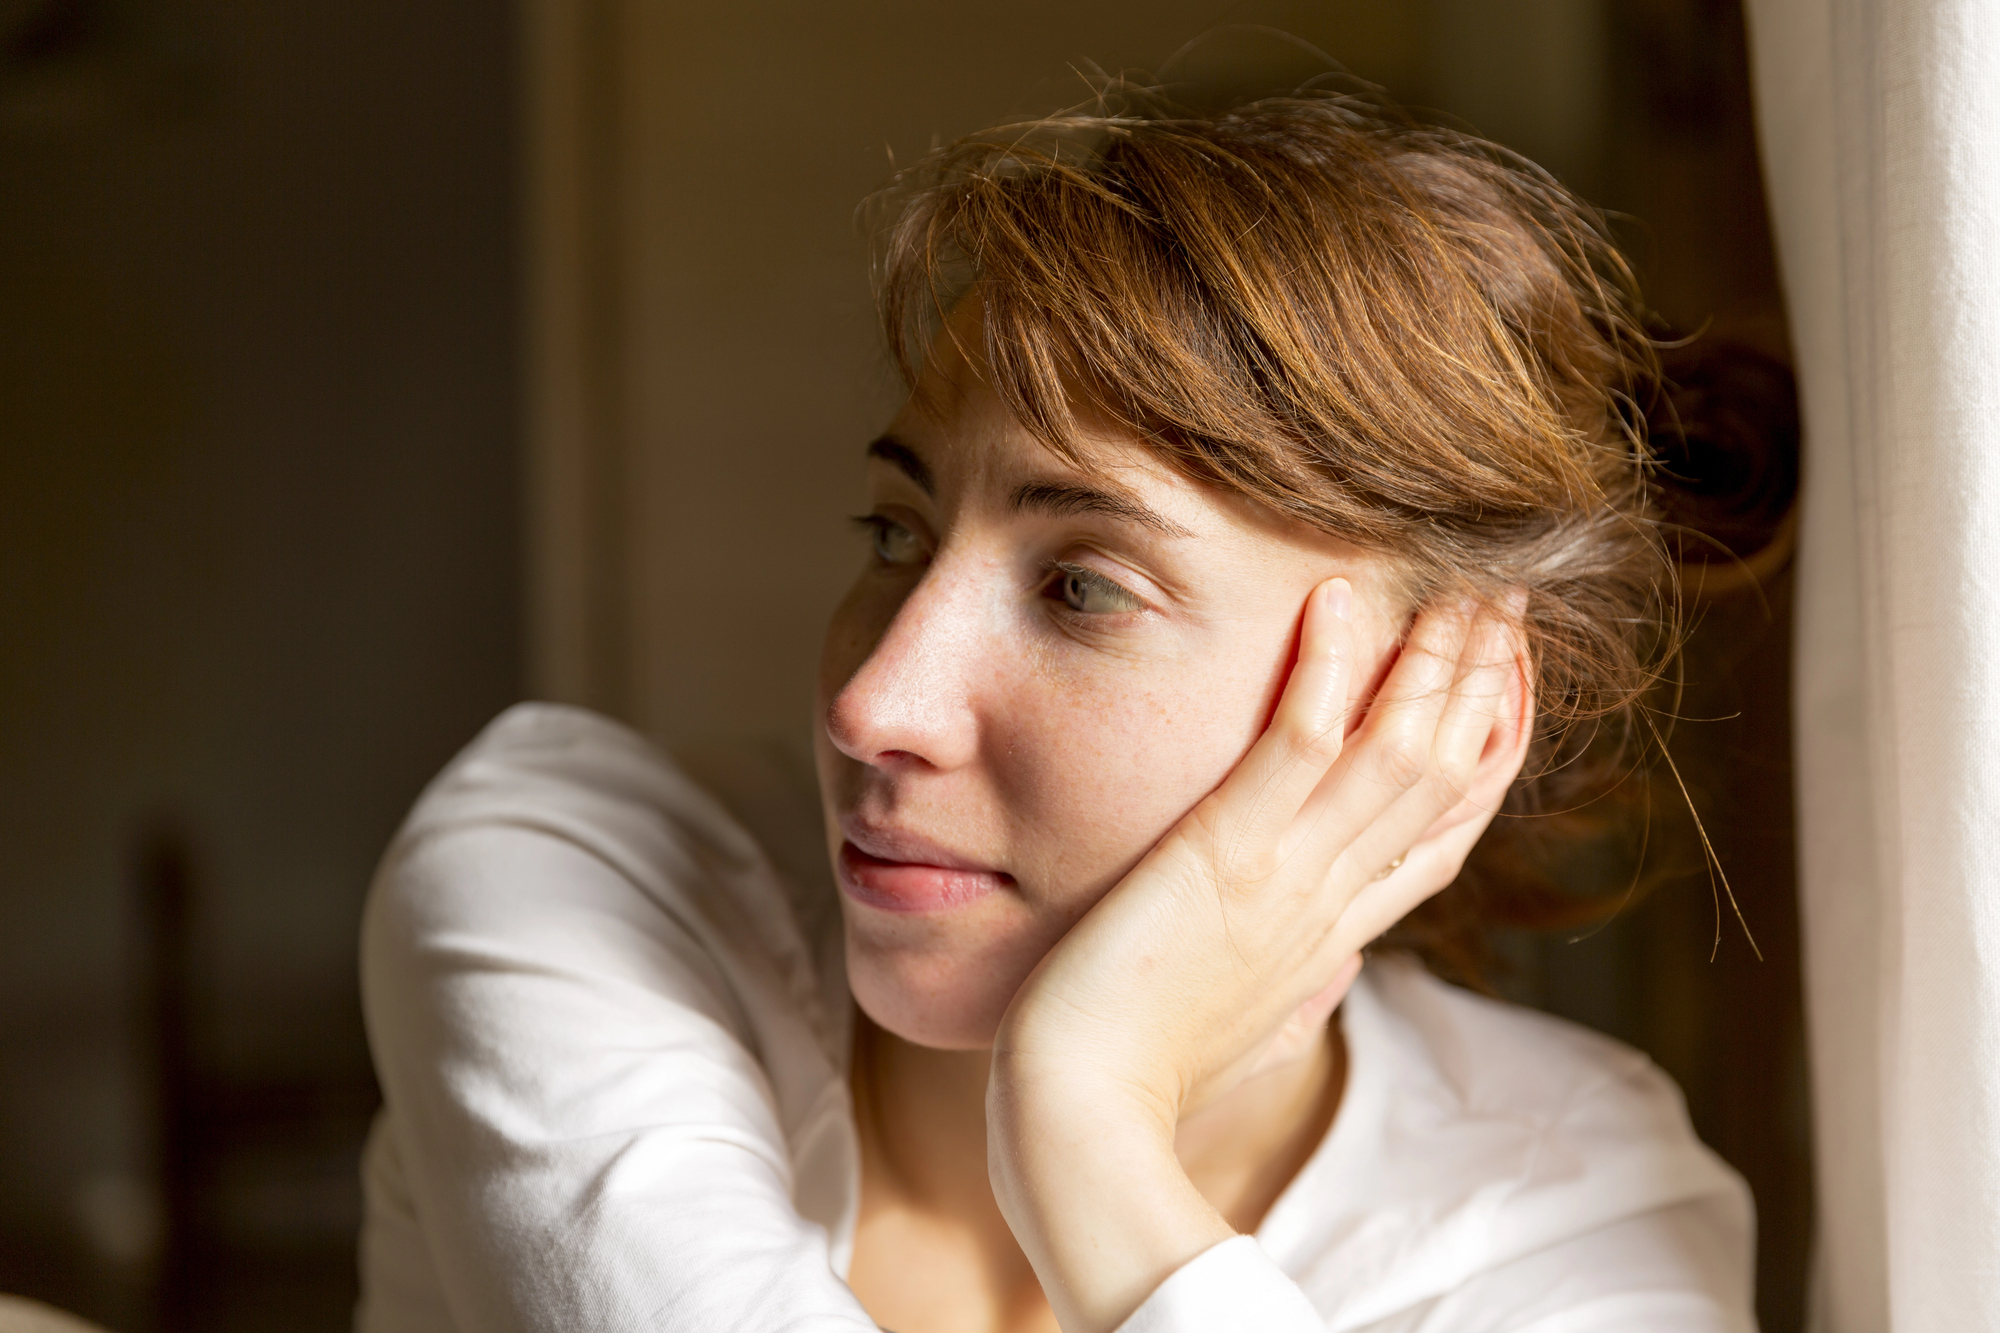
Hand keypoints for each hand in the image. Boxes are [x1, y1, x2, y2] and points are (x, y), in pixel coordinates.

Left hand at [986, 579, 1530, 1331]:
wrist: (1083, 1120)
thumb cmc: (1144, 1078)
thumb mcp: (1243, 1025)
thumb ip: (1290, 989)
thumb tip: (1321, 980)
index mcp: (1333, 937)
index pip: (1444, 834)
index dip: (1490, 755)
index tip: (1508, 685)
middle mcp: (1331, 902)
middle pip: (1445, 777)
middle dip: (1485, 684)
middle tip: (1507, 603)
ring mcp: (1288, 877)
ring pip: (1400, 753)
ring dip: (1437, 662)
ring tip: (1460, 584)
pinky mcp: (1227, 856)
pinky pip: (1297, 748)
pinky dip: (1327, 672)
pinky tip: (1339, 599)